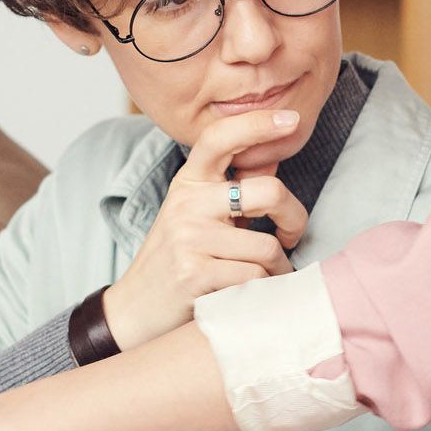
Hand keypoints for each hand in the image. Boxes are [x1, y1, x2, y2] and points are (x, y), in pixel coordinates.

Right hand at [102, 107, 308, 351]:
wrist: (136, 310)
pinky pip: (256, 277)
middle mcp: (187, 204)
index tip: (291, 120)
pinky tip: (252, 293)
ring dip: (279, 268)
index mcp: (189, 183)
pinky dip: (264, 290)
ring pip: (268, 246)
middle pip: (268, 191)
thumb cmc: (177, 261)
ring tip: (267, 276)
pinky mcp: (195, 273)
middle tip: (291, 235)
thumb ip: (233, 190)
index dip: (257, 123)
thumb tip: (273, 157)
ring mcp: (189, 238)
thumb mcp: (197, 217)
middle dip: (294, 217)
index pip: (220, 137)